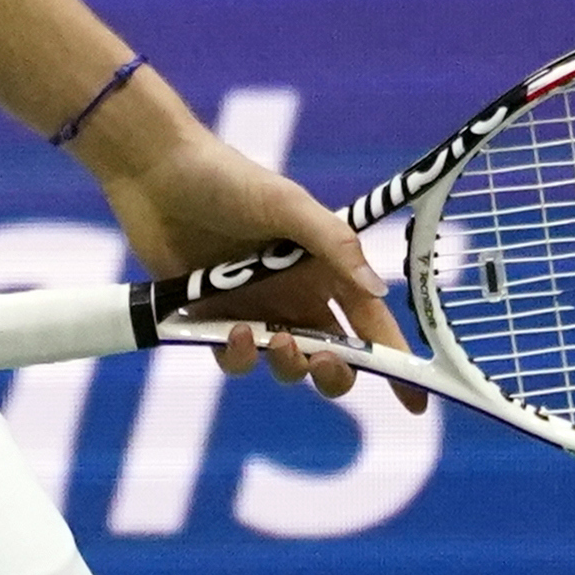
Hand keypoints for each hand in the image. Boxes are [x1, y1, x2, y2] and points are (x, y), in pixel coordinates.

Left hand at [91, 122, 429, 411]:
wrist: (156, 172)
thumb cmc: (227, 178)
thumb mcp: (286, 204)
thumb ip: (333, 244)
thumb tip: (379, 289)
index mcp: (323, 267)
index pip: (371, 322)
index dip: (395, 362)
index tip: (417, 402)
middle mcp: (294, 294)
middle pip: (333, 357)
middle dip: (337, 373)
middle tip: (325, 362)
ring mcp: (254, 309)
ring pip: (286, 364)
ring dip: (288, 364)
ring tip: (274, 339)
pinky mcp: (212, 319)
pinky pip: (236, 359)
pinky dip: (241, 357)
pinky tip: (234, 334)